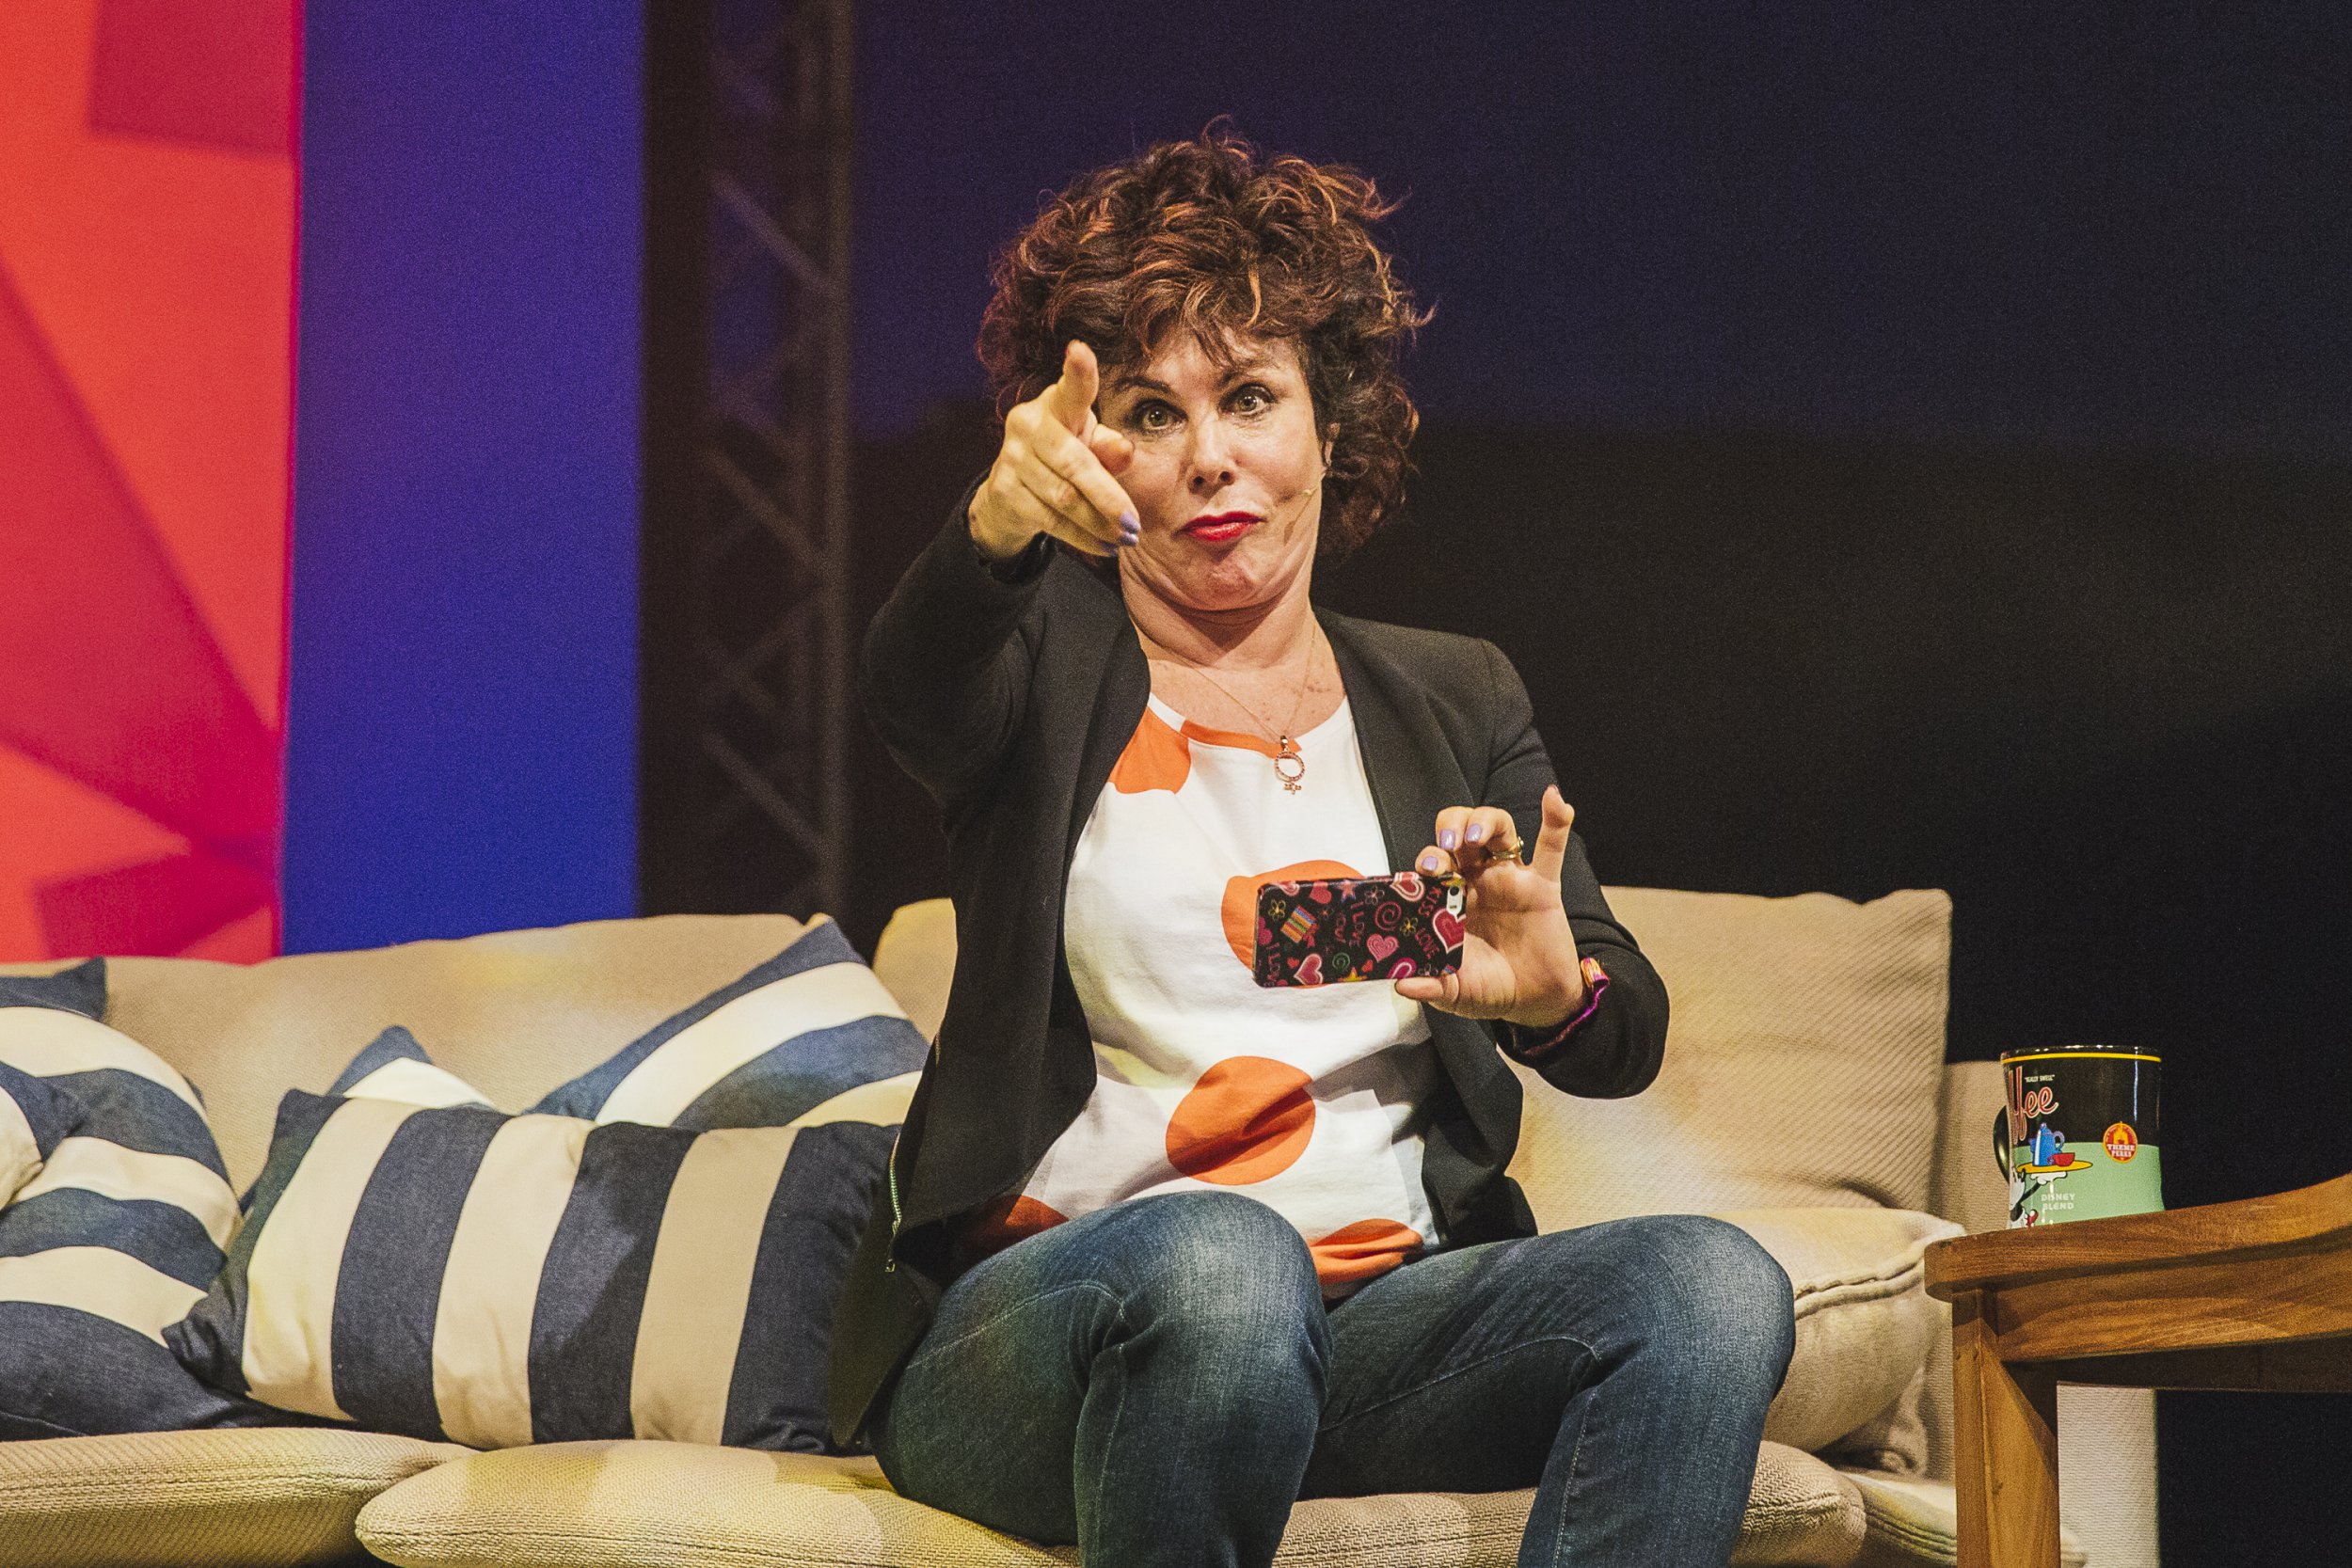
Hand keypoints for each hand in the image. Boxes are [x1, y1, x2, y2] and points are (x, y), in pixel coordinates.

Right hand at [969, 339, 1139, 560]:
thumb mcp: (1089, 447)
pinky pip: (1051, 520)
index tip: (1079, 350)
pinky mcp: (1004, 491)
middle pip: (1074, 464)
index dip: (1077, 371)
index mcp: (1055, 406)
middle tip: (1134, 525)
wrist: (1009, 493)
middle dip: (1108, 498)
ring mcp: (1012, 459)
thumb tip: (1126, 451)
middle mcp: (1028, 426)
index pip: (1070, 389)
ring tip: (1125, 539)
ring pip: (1063, 499)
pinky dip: (1082, 537)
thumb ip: (1109, 448)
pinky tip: (1103, 546)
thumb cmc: (1064, 458)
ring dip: (1098, 524)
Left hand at [1394, 785, 1585, 1027]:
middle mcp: (1478, 880)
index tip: (1425, 872)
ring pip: (1498, 828)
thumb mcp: (1455, 992)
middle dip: (1450, 827)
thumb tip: (1401, 984)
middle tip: (1448, 844)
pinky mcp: (1544, 887)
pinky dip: (1556, 819)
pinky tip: (1554, 798)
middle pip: (1460, 831)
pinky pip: (1551, 847)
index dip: (1427, 860)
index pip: (1433, 863)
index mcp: (1450, 898)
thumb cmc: (1489, 988)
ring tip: (1476, 836)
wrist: (1535, 1001)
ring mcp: (1511, 879)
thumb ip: (1431, 987)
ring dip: (1485, 821)